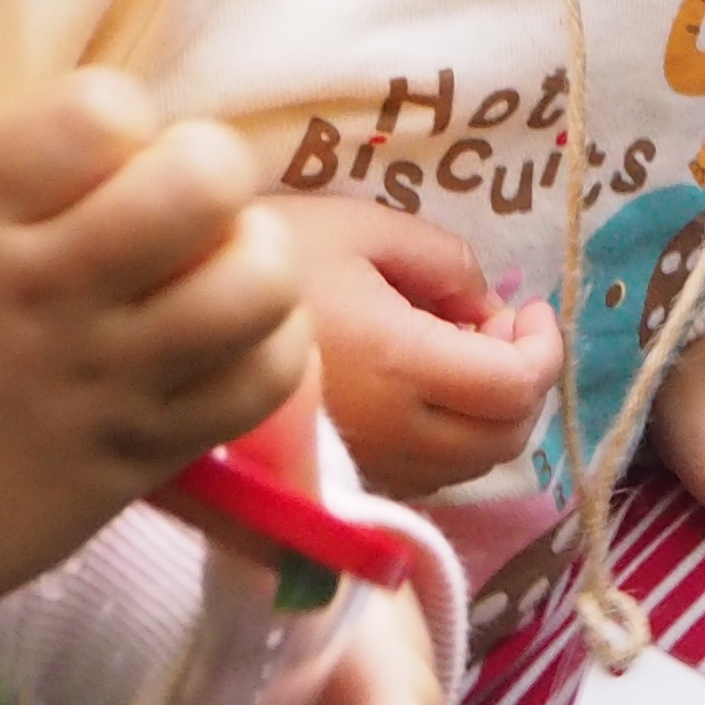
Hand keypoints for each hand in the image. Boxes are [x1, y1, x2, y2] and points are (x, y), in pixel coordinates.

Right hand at [0, 70, 306, 630]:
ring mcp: (109, 376)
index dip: (123, 119)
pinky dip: (275, 348)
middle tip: (183, 210)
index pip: (102, 110)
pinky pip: (266, 384)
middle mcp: (53, 288)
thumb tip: (97, 159)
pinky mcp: (148, 453)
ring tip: (222, 275)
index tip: (103, 159)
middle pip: (206, 184)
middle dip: (211, 174)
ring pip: (260, 285)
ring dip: (258, 263)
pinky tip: (237, 342)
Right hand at [268, 195, 560, 497]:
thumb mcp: (356, 227)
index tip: (529, 308)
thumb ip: (443, 260)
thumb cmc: (261, 256)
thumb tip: (486, 304)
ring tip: (460, 353)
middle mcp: (393, 433)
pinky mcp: (338, 477)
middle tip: (502, 329)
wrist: (161, 315)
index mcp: (403, 367)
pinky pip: (425, 474)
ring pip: (470, 465)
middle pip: (505, 438)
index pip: (517, 388)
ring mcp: (366, 464)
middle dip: (524, 383)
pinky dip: (449, 437)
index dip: (543, 350)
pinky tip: (419, 388)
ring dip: (490, 414)